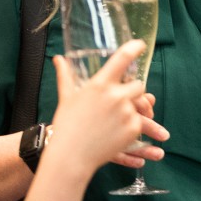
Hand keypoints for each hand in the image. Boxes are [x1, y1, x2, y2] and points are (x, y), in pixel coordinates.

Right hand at [49, 41, 167, 176]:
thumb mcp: (66, 97)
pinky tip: (119, 130)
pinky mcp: (132, 129)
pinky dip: (133, 125)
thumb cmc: (66, 125)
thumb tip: (58, 59)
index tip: (141, 44)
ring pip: (141, 105)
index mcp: (99, 84)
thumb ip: (65, 75)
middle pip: (139, 85)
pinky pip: (140, 122)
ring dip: (135, 109)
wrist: (71, 156)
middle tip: (124, 99)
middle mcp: (115, 96)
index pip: (122, 58)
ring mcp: (125, 113)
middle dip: (134, 91)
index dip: (134, 48)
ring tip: (122, 117)